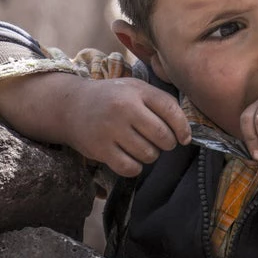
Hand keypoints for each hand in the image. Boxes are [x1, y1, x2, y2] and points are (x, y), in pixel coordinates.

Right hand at [0, 73, 189, 176]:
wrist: (72, 105)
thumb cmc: (113, 97)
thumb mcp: (137, 89)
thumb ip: (161, 102)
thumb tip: (186, 130)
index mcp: (138, 91)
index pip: (172, 111)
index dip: (183, 129)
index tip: (184, 138)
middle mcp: (124, 108)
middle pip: (162, 136)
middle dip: (168, 144)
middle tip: (162, 143)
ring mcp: (110, 129)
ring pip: (148, 154)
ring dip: (151, 155)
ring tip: (144, 147)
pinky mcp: (99, 149)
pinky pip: (129, 167)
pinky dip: (136, 167)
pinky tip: (132, 158)